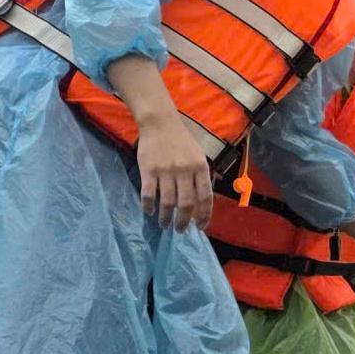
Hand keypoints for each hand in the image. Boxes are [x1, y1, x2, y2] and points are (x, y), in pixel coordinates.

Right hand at [136, 114, 212, 229]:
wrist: (160, 123)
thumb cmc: (181, 141)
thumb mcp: (199, 156)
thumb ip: (202, 177)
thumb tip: (204, 203)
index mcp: (200, 168)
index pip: (205, 197)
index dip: (204, 215)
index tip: (200, 227)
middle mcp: (185, 171)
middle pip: (186, 204)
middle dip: (184, 222)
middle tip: (180, 230)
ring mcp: (166, 171)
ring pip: (167, 202)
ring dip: (165, 218)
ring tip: (164, 224)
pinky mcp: (148, 170)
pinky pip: (149, 194)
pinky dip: (149, 206)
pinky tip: (149, 211)